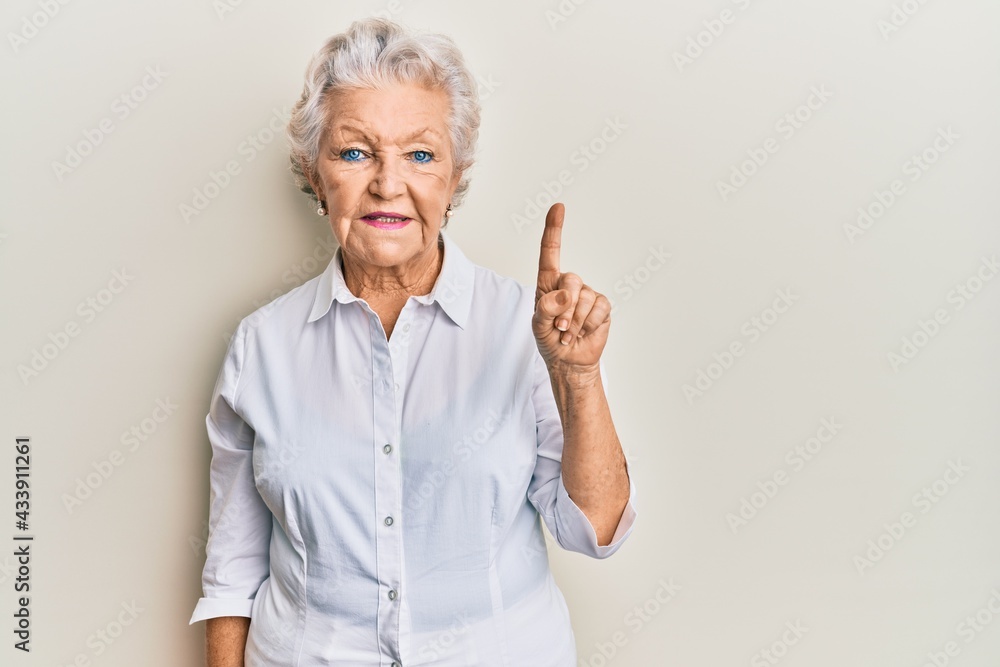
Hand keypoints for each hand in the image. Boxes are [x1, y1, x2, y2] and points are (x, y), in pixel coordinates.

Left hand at [532, 203, 610, 373]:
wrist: (569, 361)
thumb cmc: (549, 340)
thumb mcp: (538, 325)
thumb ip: (546, 308)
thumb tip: (565, 294)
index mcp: (548, 284)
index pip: (550, 253)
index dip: (554, 229)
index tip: (558, 207)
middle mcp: (569, 285)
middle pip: (571, 281)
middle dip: (565, 309)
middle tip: (560, 329)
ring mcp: (587, 294)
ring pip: (585, 299)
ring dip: (576, 322)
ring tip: (569, 335)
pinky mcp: (602, 307)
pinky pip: (599, 309)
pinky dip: (589, 325)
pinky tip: (584, 333)